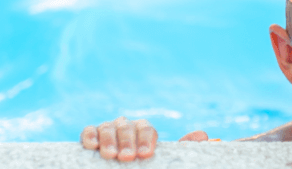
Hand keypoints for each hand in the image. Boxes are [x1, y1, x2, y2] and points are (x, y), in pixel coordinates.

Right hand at [80, 116, 208, 160]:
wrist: (128, 166)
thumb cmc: (146, 163)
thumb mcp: (163, 158)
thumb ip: (181, 148)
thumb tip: (203, 135)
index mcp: (144, 130)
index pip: (146, 129)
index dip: (146, 139)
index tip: (146, 154)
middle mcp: (126, 126)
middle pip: (127, 127)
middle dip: (127, 141)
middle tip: (128, 158)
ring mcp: (108, 129)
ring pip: (107, 127)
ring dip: (109, 140)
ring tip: (111, 156)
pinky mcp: (91, 136)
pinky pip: (88, 131)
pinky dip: (90, 136)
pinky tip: (92, 146)